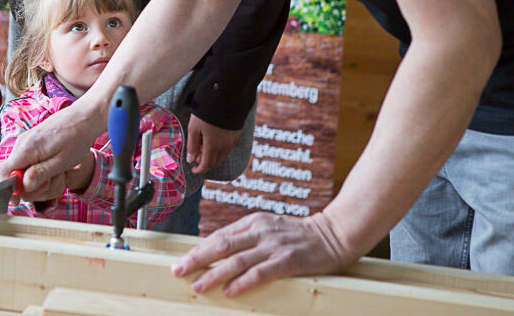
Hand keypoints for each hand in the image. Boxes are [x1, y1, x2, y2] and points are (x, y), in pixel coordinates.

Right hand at [0, 100, 104, 201]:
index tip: (20, 198)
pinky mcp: (32, 140)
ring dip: (36, 177)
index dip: (9, 188)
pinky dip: (38, 168)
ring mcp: (26, 140)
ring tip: (57, 174)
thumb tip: (24, 186)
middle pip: (12, 172)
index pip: (4, 171)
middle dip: (28, 184)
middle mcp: (22, 142)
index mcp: (27, 147)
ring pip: (20, 167)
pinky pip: (27, 160)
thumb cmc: (77, 138)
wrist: (85, 117)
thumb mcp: (62, 161)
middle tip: (51, 183)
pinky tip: (54, 167)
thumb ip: (41, 173)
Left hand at [171, 211, 350, 296]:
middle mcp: (260, 231)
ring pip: (236, 260)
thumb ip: (247, 238)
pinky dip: (242, 282)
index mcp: (254, 221)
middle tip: (178, 270)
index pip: (219, 236)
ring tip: (198, 285)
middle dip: (197, 258)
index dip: (199, 249)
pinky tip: (230, 291)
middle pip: (221, 245)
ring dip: (214, 274)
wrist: (334, 234)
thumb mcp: (269, 228)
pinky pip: (260, 272)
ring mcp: (273, 245)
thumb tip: (220, 252)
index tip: (182, 261)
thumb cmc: (299, 235)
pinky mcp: (288, 260)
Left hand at [187, 114, 241, 173]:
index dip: (199, 169)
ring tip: (203, 146)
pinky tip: (213, 140)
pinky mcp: (236, 133)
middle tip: (196, 156)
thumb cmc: (206, 112)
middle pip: (215, 162)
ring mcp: (232, 140)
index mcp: (213, 146)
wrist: (226, 97)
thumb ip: (192, 145)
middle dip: (205, 162)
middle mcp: (225, 146)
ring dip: (213, 155)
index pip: (207, 165)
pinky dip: (220, 149)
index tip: (193, 169)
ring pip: (222, 155)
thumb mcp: (194, 128)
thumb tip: (191, 160)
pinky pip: (228, 147)